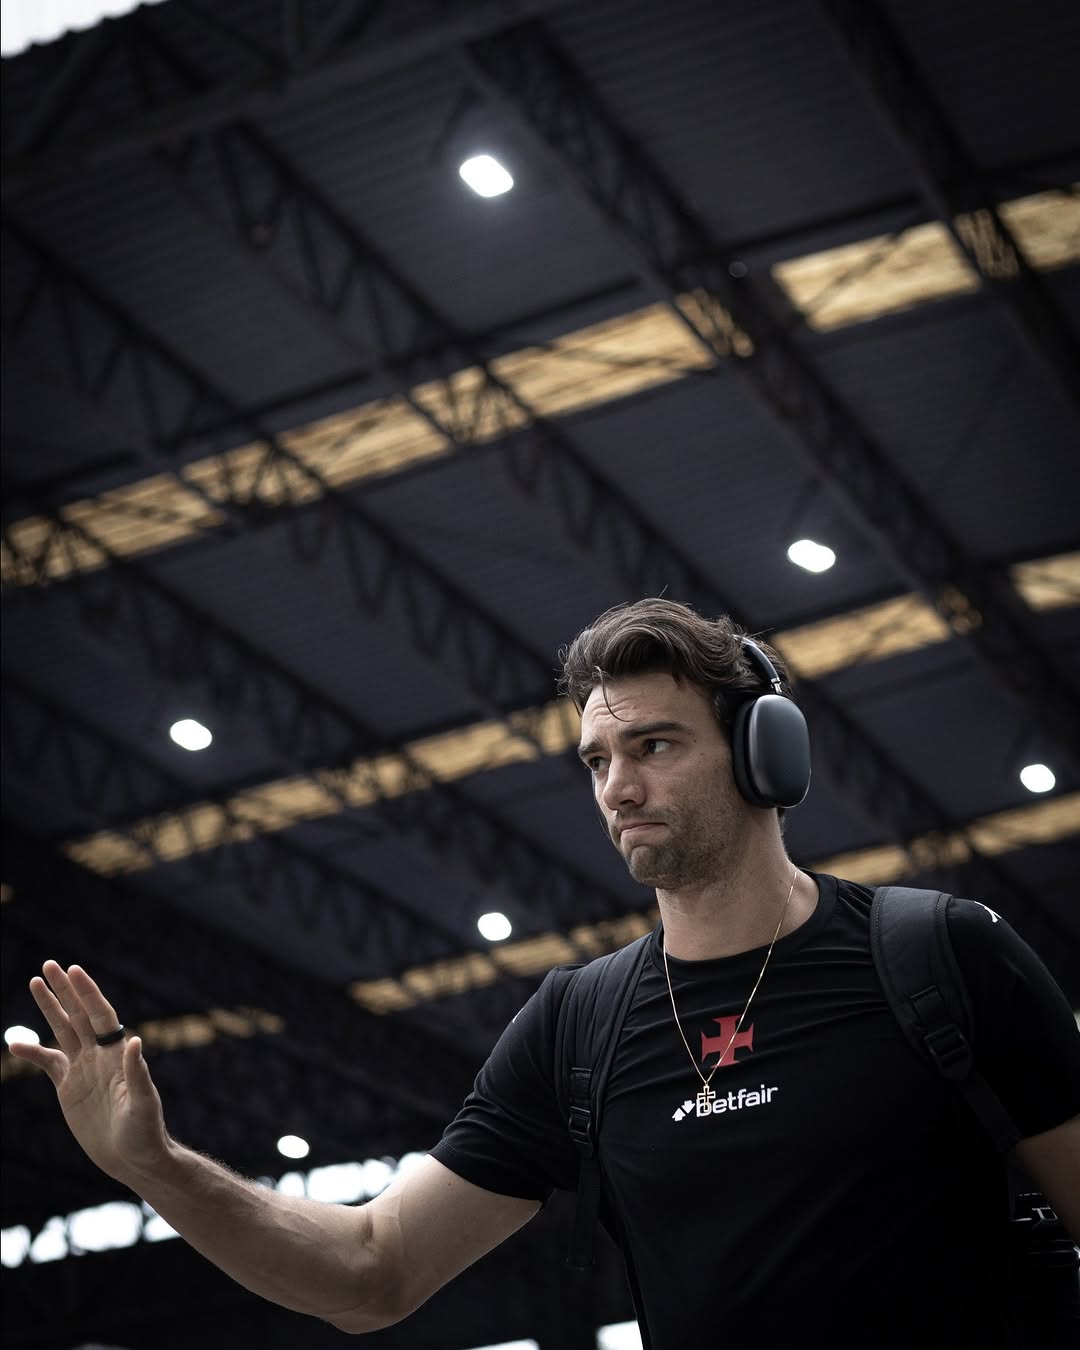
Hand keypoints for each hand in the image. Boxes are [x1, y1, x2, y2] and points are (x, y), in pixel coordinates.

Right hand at [8, 961, 169, 1182]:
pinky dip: (32, 1052)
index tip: (74, 970)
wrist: (133, 1158)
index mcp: (117, 1055)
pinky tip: (15, 1044)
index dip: (88, 994)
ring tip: (35, 983)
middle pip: (79, 1015)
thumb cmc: (145, 1131)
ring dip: (50, 1008)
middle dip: (65, 990)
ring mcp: (83, 1069)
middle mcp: (100, 1056)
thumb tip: (134, 1041)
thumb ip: (138, 1074)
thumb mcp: (144, 1104)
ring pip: (62, 1031)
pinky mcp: (69, 1088)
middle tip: (49, 965)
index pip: (101, 1016)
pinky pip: (48, 1063)